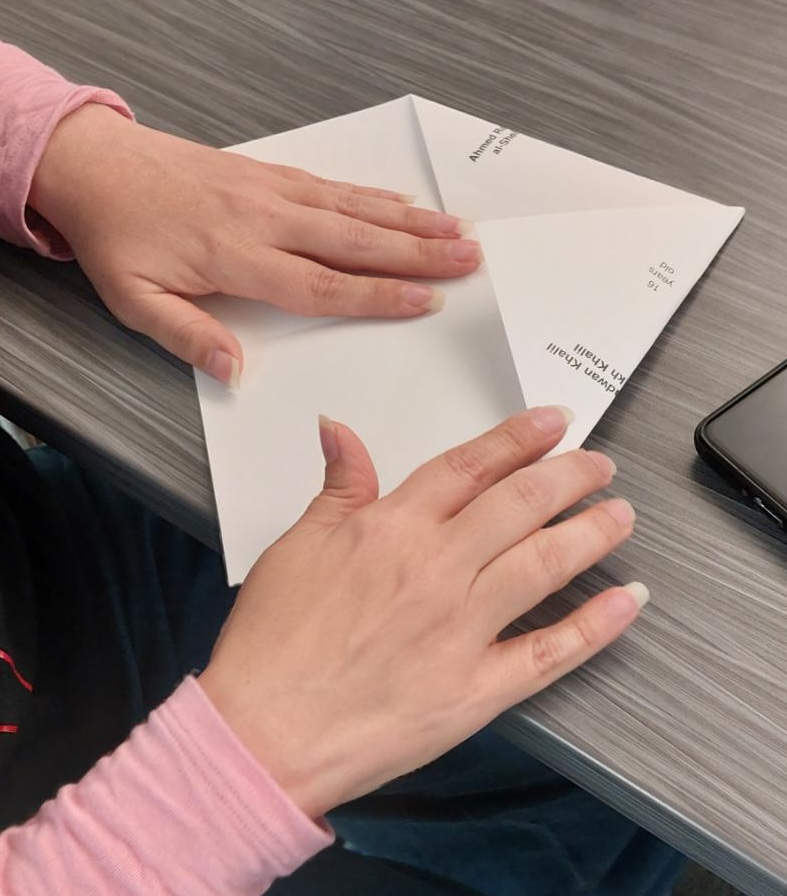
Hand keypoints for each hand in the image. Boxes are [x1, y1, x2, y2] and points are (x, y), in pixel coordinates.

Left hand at [29, 104, 480, 385]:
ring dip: (409, 222)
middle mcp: (265, 220)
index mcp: (236, 259)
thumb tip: (235, 373)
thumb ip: (187, 336)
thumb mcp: (134, 302)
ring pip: (353, 209)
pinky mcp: (270, 174)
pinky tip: (405, 204)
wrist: (97, 167)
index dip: (378, 295)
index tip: (427, 301)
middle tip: (469, 259)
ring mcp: (272, 191)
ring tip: (458, 230)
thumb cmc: (118, 238)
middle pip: (354, 241)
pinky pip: (333, 186)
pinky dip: (374, 196)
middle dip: (417, 253)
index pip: (321, 284)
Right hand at [199, 406, 646, 818]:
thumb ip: (337, 487)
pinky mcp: (477, 689)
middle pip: (521, 506)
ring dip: (593, 534)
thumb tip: (340, 432)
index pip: (471, 467)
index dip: (519, 439)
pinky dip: (595, 626)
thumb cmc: (273, 641)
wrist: (264, 734)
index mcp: (394, 528)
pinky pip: (549, 652)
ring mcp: (463, 629)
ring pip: (545, 565)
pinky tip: (626, 602)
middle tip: (600, 463)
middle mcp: (438, 569)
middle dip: (571, 476)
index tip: (554, 422)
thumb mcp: (297, 546)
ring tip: (622, 514)